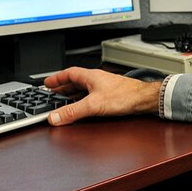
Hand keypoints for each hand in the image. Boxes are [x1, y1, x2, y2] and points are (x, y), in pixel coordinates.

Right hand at [44, 67, 161, 125]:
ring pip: (84, 88)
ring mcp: (104, 86)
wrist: (144, 99)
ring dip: (73, 94)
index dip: (56, 78)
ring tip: (64, 101)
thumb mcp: (93, 105)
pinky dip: (83, 99)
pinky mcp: (111, 95)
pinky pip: (92, 95)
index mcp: (91, 76)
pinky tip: (83, 106)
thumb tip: (55, 117)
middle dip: (62, 87)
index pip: (68, 73)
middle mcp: (97, 79)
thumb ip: (73, 111)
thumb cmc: (125, 96)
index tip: (47, 83)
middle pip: (75, 81)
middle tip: (52, 93)